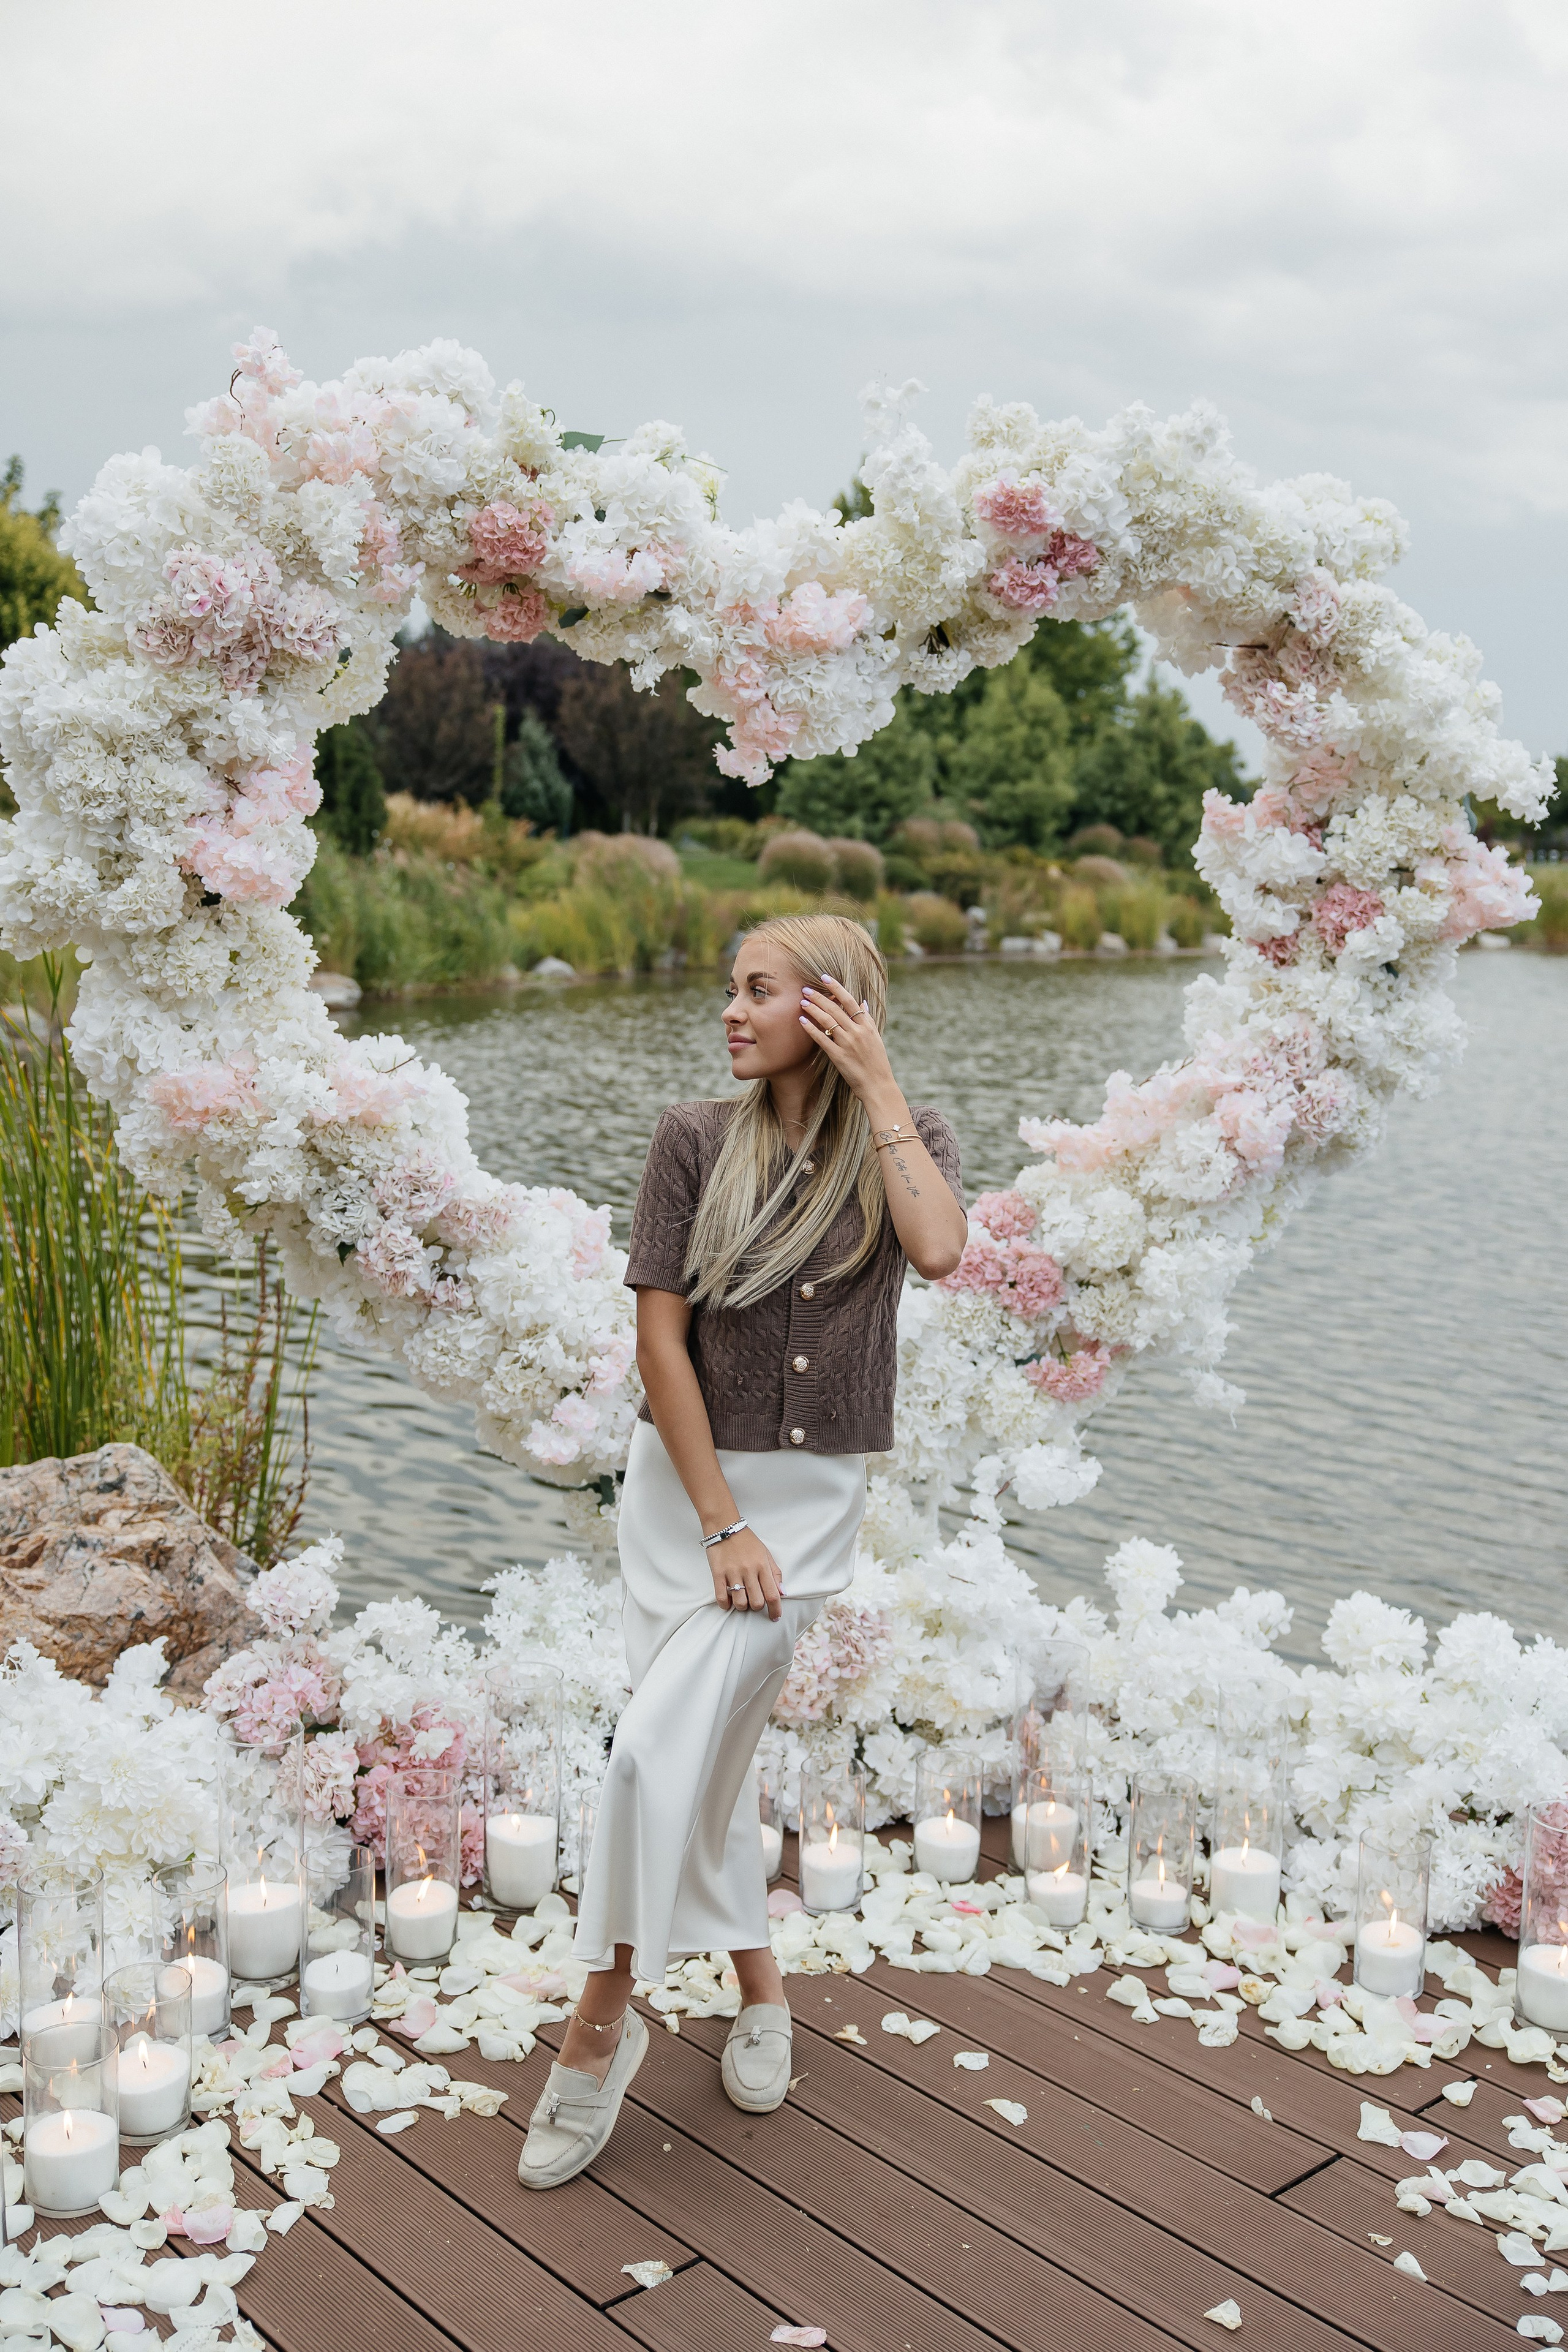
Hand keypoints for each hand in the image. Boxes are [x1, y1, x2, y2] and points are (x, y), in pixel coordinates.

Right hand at [708, 1526, 784, 1620]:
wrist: (725, 1526)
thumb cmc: (747, 1541)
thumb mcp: (766, 1554)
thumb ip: (775, 1573)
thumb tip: (782, 1593)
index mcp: (762, 1566)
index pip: (773, 1594)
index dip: (776, 1610)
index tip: (775, 1617)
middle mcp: (749, 1570)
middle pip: (757, 1602)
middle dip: (757, 1608)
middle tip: (754, 1602)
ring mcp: (733, 1572)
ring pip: (740, 1603)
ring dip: (742, 1607)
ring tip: (741, 1601)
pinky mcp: (718, 1573)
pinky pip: (721, 1597)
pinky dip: (725, 1604)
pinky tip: (728, 1602)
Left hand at [798, 973, 900, 1112]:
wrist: (878, 1085)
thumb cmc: (877, 1062)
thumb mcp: (876, 1037)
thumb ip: (868, 1019)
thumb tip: (862, 1002)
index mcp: (866, 1026)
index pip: (850, 1001)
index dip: (836, 988)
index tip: (824, 978)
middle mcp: (857, 1032)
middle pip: (835, 1008)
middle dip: (819, 997)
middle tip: (805, 988)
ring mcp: (847, 1044)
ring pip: (827, 1021)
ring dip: (813, 1009)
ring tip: (802, 1001)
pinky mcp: (838, 1056)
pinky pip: (822, 1039)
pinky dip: (811, 1029)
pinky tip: (802, 1021)